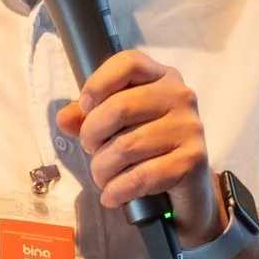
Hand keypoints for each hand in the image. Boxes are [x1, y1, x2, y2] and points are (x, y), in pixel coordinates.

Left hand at [56, 50, 218, 241]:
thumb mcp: (117, 127)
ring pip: (126, 146)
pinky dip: (117, 190)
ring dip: (102, 169)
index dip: (99, 82)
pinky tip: (111, 196)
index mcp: (161, 77)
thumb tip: (65, 119)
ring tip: (102, 178)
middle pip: (120, 106)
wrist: (187, 188)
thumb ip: (89, 118)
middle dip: (92, 135)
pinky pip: (142, 176)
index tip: (84, 107)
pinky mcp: (192, 161)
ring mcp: (189, 128)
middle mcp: (180, 96)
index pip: (129, 62)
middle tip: (91, 151)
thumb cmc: (148, 149)